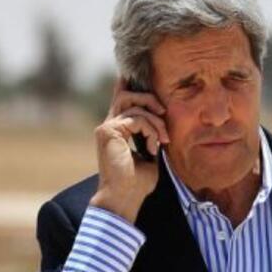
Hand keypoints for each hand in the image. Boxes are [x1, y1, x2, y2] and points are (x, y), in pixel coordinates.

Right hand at [89, 77, 169, 222]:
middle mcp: (109, 125)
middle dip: (150, 99)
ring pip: (135, 105)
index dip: (127, 84)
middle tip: (164, 113)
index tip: (131, 73)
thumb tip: (162, 124)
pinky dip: (151, 130)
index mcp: (117, 130)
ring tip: (163, 140)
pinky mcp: (108, 131)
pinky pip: (137, 118)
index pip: (121, 99)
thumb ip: (152, 136)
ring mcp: (106, 127)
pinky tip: (154, 146)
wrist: (125, 198)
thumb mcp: (150, 154)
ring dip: (156, 121)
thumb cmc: (138, 183)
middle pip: (127, 95)